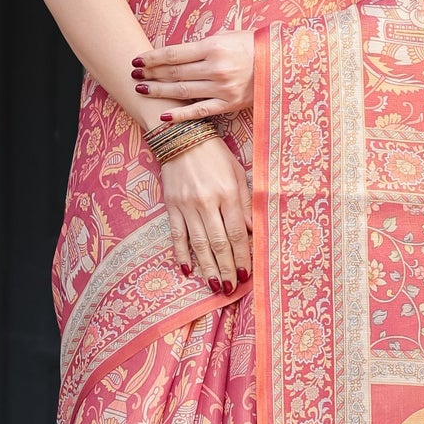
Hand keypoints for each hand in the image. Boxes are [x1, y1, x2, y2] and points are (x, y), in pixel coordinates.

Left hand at [131, 31, 254, 121]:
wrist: (282, 63)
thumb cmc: (253, 45)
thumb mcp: (227, 36)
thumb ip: (202, 46)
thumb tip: (175, 55)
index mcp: (213, 47)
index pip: (173, 54)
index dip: (152, 57)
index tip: (137, 59)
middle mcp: (215, 67)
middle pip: (174, 72)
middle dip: (150, 73)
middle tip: (133, 74)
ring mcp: (222, 88)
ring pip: (182, 91)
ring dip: (159, 91)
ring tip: (142, 90)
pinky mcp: (229, 104)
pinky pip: (200, 110)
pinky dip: (180, 114)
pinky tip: (164, 116)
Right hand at [160, 137, 251, 293]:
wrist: (180, 135)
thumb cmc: (214, 153)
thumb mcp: (237, 172)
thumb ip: (245, 202)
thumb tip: (253, 231)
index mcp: (227, 193)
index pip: (237, 233)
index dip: (242, 256)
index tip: (246, 274)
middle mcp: (206, 202)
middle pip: (219, 243)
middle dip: (226, 268)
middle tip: (231, 288)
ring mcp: (186, 205)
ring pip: (198, 244)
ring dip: (207, 267)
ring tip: (215, 286)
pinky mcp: (171, 206)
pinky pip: (176, 235)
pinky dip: (180, 254)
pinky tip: (187, 270)